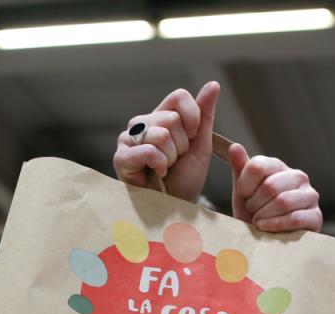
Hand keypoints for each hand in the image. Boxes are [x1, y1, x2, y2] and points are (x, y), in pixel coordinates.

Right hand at [114, 82, 220, 200]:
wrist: (175, 207)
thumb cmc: (185, 179)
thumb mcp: (200, 145)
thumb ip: (204, 115)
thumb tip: (213, 84)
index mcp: (160, 115)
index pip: (179, 96)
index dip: (193, 119)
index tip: (192, 140)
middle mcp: (141, 123)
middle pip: (172, 119)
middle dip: (182, 145)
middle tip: (174, 161)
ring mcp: (128, 139)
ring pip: (161, 135)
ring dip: (171, 157)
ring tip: (165, 169)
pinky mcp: (121, 157)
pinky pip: (148, 151)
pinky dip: (159, 164)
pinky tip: (156, 174)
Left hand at [227, 144, 322, 232]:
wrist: (266, 239)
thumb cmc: (254, 212)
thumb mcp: (243, 192)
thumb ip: (240, 169)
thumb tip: (234, 146)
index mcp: (279, 167)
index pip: (258, 166)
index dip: (245, 185)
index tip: (244, 196)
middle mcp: (298, 177)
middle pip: (270, 186)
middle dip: (255, 204)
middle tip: (252, 211)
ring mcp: (310, 195)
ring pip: (283, 201)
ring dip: (264, 216)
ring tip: (258, 221)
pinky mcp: (316, 216)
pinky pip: (295, 218)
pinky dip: (276, 225)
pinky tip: (267, 229)